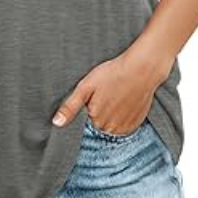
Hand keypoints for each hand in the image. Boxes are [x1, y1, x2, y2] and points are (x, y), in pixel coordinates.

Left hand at [52, 49, 171, 133]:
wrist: (141, 69)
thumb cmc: (112, 74)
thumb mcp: (85, 86)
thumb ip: (70, 107)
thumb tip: (56, 124)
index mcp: (95, 120)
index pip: (86, 118)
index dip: (90, 104)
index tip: (97, 92)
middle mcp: (110, 129)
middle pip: (98, 122)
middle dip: (100, 109)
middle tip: (107, 91)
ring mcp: (125, 128)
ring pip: (111, 124)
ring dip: (112, 113)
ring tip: (116, 94)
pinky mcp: (136, 124)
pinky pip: (124, 124)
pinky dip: (123, 114)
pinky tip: (125, 100)